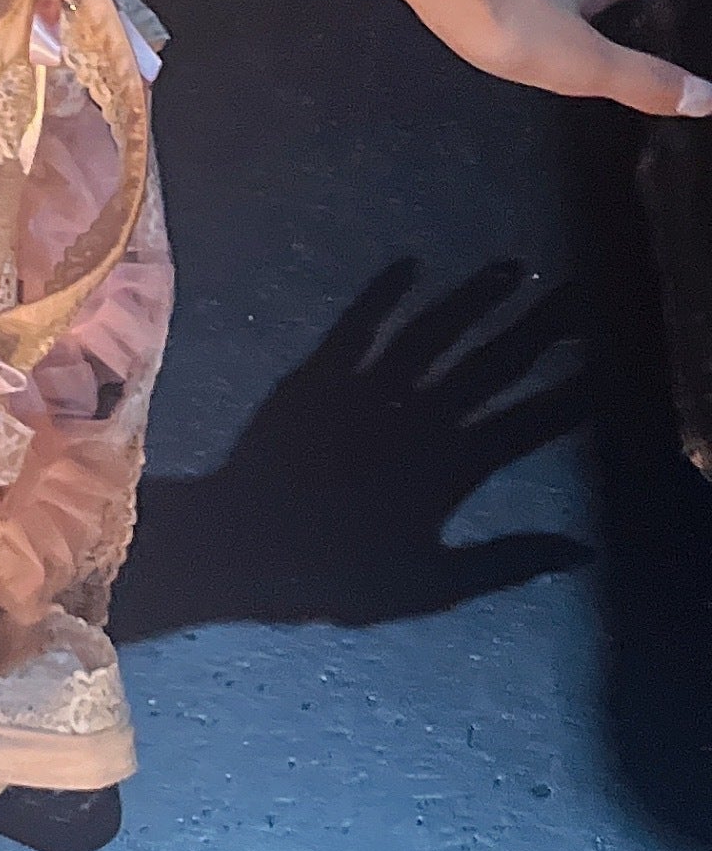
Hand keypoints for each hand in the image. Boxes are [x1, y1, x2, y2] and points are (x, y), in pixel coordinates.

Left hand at [113, 255, 588, 642]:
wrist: (244, 546)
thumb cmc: (338, 577)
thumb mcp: (431, 586)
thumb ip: (506, 562)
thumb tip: (581, 550)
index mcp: (447, 469)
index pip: (523, 426)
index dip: (566, 394)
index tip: (605, 363)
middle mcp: (413, 419)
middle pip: (488, 366)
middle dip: (536, 329)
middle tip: (577, 293)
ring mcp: (365, 391)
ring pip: (432, 334)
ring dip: (473, 299)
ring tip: (513, 268)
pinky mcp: (318, 376)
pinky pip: (357, 325)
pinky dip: (384, 292)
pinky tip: (412, 264)